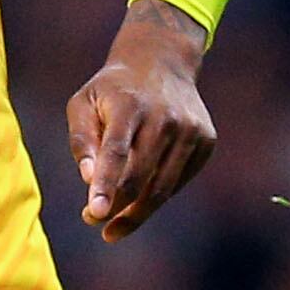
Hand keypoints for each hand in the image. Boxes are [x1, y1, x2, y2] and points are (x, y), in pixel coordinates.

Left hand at [66, 0, 214, 240]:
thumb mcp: (84, 103)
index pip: (116, 151)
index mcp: (129, 104)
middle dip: (115, 208)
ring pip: (162, 188)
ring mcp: (190, 128)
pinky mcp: (206, 140)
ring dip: (136, 213)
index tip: (95, 215)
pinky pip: (178, 182)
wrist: (162, 62)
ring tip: (114, 226)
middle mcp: (165, 116)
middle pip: (140, 178)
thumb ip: (83, 140)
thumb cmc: (113, 91)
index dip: (105, 185)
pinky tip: (142, 193)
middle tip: (92, 221)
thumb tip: (88, 180)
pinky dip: (158, 194)